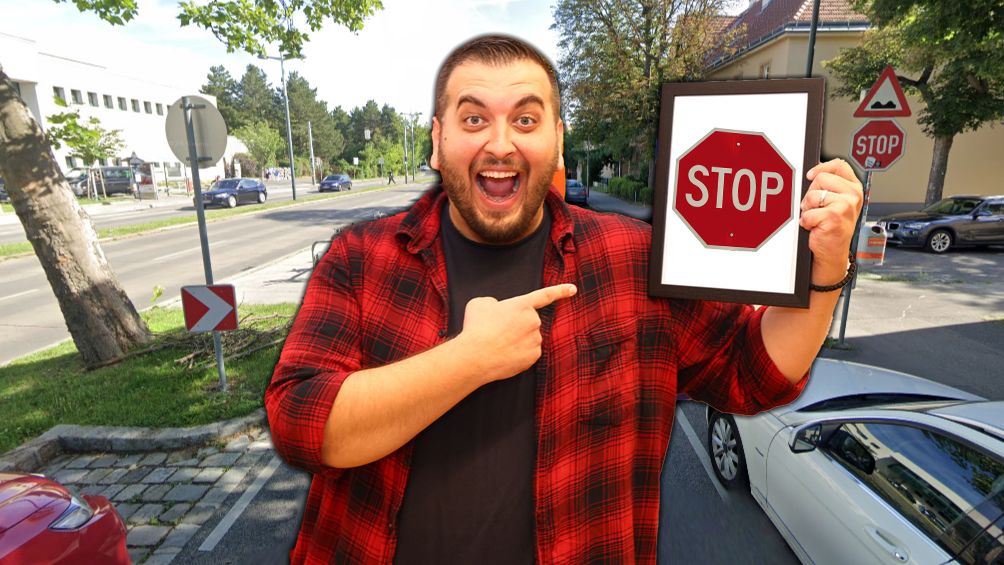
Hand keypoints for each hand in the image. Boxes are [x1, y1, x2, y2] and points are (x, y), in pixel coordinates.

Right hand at [458, 284, 576, 382]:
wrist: (475, 356)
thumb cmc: (475, 328)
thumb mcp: (480, 303)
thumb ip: (494, 302)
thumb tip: (497, 309)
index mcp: (522, 305)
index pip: (545, 295)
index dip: (561, 290)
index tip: (573, 289)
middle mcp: (533, 321)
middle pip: (529, 321)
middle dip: (517, 326)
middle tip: (497, 332)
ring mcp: (535, 339)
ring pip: (529, 338)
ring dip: (517, 340)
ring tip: (498, 344)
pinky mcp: (533, 357)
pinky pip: (528, 352)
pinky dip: (518, 354)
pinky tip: (504, 354)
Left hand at [799, 159, 863, 285]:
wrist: (833, 251)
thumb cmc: (832, 226)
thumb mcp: (836, 202)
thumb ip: (830, 185)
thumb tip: (813, 172)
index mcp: (854, 188)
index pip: (839, 165)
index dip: (821, 168)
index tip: (811, 176)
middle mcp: (853, 195)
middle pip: (821, 178)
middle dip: (811, 193)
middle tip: (816, 208)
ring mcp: (846, 205)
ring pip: (813, 195)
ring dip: (808, 208)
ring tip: (816, 218)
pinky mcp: (835, 217)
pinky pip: (808, 212)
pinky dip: (806, 221)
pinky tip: (815, 227)